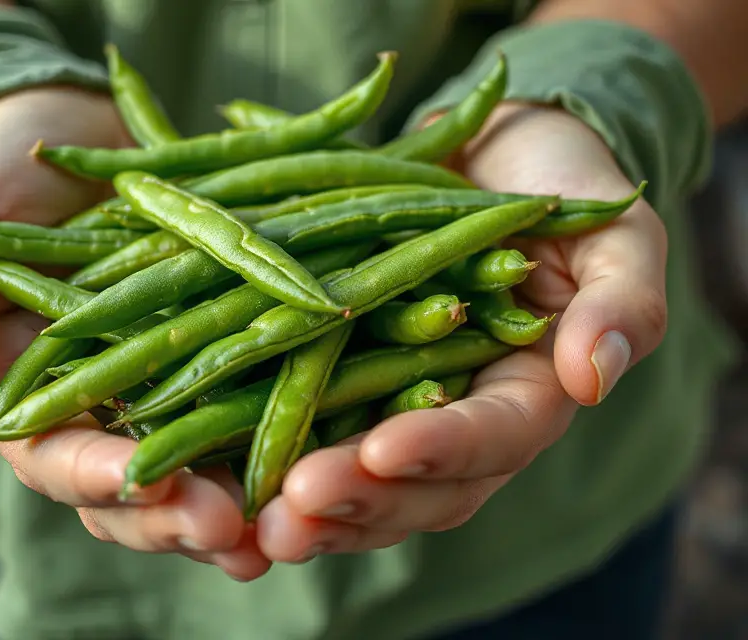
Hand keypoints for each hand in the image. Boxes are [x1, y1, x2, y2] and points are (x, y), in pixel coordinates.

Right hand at [0, 88, 270, 580]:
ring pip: (201, 469)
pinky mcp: (220, 355)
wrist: (67, 138)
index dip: (96, 476)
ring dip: (242, 505)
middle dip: (179, 516)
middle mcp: (104, 409)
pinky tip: (322, 460)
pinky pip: (253, 405)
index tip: (145, 475)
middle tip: (231, 529)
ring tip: (284, 526)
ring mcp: (167, 386)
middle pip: (137, 491)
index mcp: (30, 398)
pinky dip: (283, 438)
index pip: (55, 460)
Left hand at [256, 104, 667, 561]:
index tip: (386, 449)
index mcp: (526, 393)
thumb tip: (592, 375)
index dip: (442, 449)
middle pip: (413, 485)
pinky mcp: (340, 380)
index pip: (492, 438)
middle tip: (295, 508)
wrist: (488, 156)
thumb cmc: (560, 187)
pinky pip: (307, 429)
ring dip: (306, 503)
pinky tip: (224, 474)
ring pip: (355, 477)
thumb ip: (621, 301)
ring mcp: (392, 401)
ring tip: (255, 519)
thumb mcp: (612, 232)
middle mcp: (454, 415)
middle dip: (357, 500)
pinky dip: (271, 457)